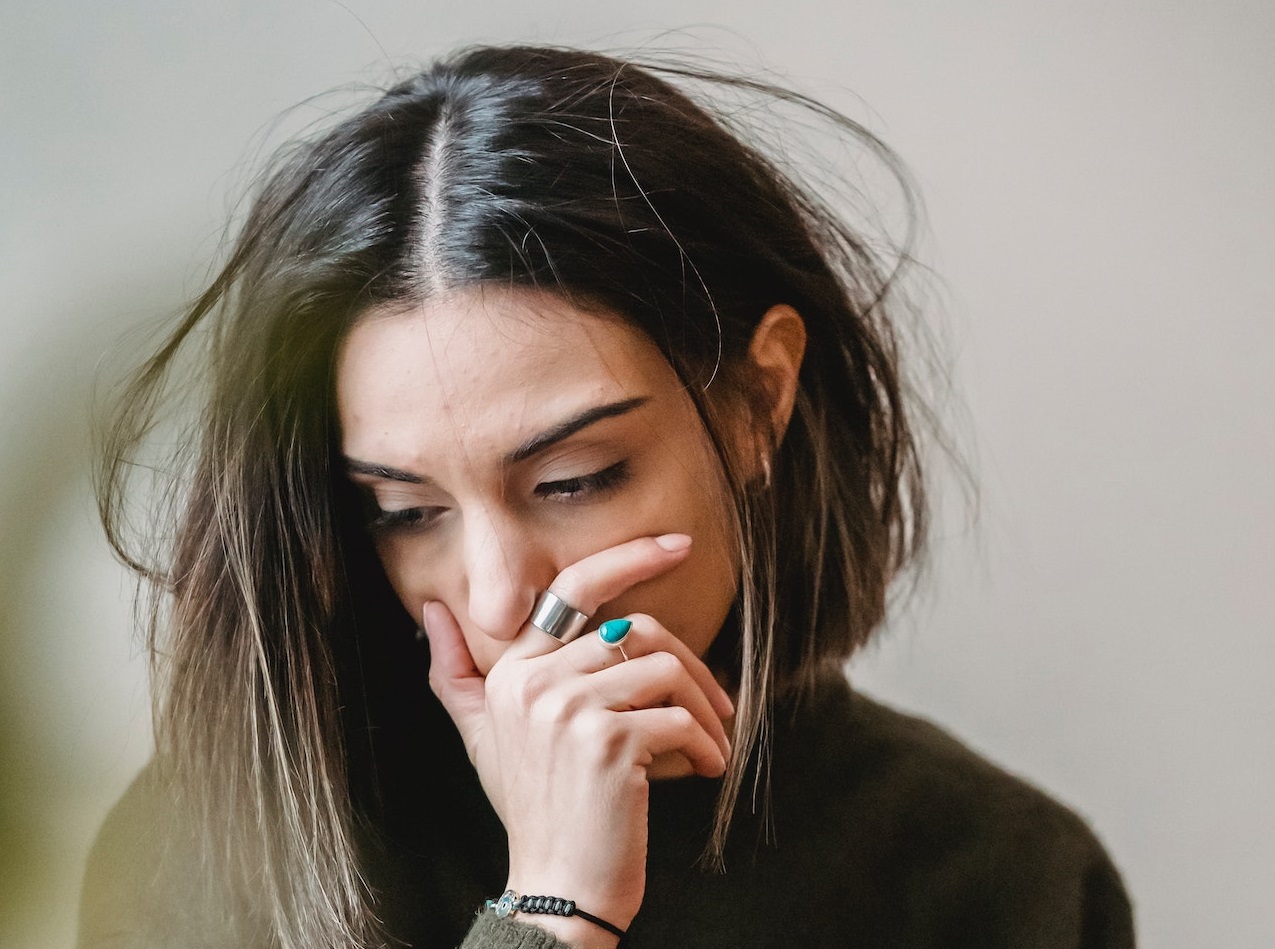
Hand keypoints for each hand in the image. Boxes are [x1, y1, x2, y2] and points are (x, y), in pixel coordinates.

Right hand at [420, 533, 733, 936]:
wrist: (557, 889)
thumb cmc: (536, 809)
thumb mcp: (484, 737)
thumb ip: (456, 673)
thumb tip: (430, 609)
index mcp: (510, 671)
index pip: (573, 587)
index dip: (629, 557)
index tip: (676, 546)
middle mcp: (532, 682)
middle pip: (636, 628)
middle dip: (690, 665)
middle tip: (717, 703)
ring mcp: (568, 711)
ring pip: (664, 668)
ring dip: (704, 709)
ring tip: (711, 742)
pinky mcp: (608, 745)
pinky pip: (679, 718)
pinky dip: (707, 744)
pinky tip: (708, 770)